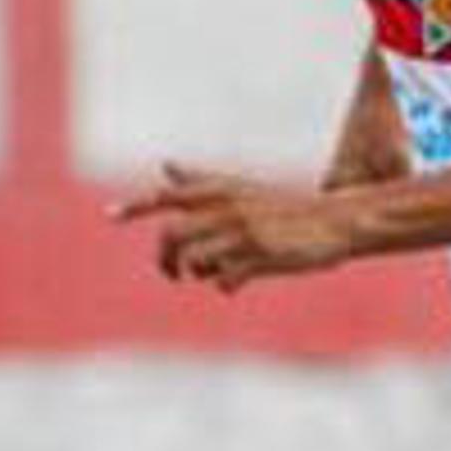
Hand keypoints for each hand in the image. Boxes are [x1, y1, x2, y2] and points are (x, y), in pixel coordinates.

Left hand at [111, 162, 357, 291]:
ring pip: (195, 261)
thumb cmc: (286, 207)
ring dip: (196, 274)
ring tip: (210, 275)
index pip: (168, 196)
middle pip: (171, 236)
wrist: (338, 220)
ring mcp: (243, 233)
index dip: (136, 206)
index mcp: (219, 190)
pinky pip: (224, 280)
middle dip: (165, 260)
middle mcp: (227, 208)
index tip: (111, 216)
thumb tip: (165, 164)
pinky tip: (235, 285)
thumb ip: (200, 182)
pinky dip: (225, 285)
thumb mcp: (242, 189)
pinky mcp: (261, 257)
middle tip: (173, 273)